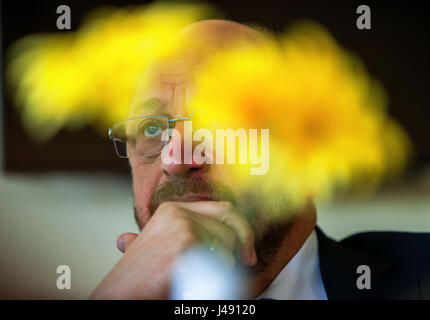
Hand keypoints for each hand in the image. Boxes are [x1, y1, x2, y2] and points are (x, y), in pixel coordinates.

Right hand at [90, 201, 256, 299]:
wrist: (120, 295)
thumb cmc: (140, 277)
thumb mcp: (161, 244)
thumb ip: (186, 232)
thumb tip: (226, 235)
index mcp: (173, 209)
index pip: (223, 209)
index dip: (240, 228)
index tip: (246, 249)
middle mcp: (177, 213)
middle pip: (229, 225)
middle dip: (242, 244)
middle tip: (246, 261)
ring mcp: (181, 227)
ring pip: (227, 244)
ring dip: (223, 265)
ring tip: (198, 275)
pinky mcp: (186, 245)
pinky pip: (221, 261)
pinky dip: (215, 276)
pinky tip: (193, 279)